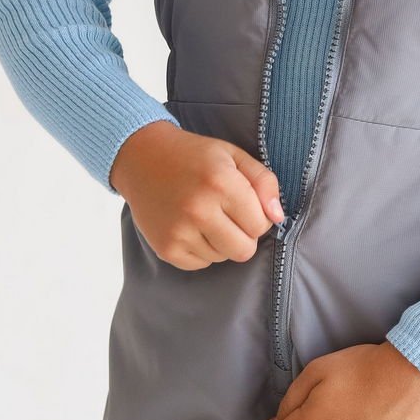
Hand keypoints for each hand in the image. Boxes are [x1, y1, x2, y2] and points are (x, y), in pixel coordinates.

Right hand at [109, 120, 284, 268]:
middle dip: (244, 235)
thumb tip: (277, 217)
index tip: (245, 204)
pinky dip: (201, 249)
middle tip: (230, 215)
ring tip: (206, 216)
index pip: (261, 225)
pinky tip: (191, 226)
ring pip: (223, 258)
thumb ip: (264, 182)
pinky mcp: (166, 248)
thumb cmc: (194, 156)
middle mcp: (199, 210)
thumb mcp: (233, 156)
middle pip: (244, 250)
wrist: (141, 158)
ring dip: (221, 242)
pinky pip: (200, 264)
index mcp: (221, 183)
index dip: (258, 216)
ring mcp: (179, 232)